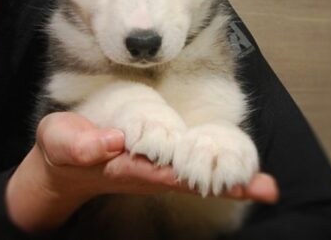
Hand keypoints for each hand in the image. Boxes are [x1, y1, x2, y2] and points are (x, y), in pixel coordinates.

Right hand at [5, 112, 277, 232]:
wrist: (63, 163)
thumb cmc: (62, 150)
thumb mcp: (62, 142)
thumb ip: (82, 144)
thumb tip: (113, 142)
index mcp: (125, 167)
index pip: (166, 174)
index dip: (196, 177)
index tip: (226, 183)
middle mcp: (147, 171)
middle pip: (192, 181)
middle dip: (228, 185)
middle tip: (268, 189)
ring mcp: (154, 167)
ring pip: (196, 176)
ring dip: (229, 180)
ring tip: (266, 186)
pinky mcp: (156, 159)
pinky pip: (190, 165)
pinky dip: (215, 167)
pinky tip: (239, 169)